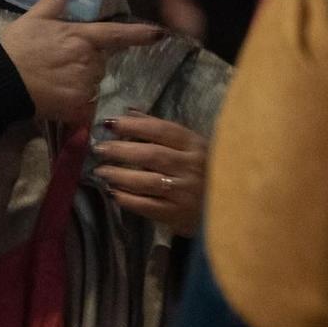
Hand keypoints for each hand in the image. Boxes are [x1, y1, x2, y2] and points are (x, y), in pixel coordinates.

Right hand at [0, 0, 162, 125]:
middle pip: (99, 63)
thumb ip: (54, 1)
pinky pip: (84, 104)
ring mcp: (83, 85)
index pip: (116, 34)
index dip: (140, 34)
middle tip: (58, 63)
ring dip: (80, 82)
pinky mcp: (76, 107)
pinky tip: (55, 96)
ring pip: (92, 84)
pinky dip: (74, 103)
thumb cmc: (15, 47)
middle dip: (86, 62)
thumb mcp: (33, 18)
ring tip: (54, 80)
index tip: (160, 34)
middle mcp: (88, 61)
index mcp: (81, 37)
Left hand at [93, 111, 207, 236]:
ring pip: (147, 181)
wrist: (228, 208)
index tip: (110, 124)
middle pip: (151, 155)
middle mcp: (191, 167)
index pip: (162, 130)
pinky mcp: (177, 214)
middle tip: (99, 149)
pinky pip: (147, 206)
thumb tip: (128, 112)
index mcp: (195, 145)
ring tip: (101, 171)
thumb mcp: (190, 147)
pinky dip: (128, 199)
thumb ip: (160, 130)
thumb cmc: (205, 171)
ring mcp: (184, 192)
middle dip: (121, 150)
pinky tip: (114, 193)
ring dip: (120, 175)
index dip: (134, 126)